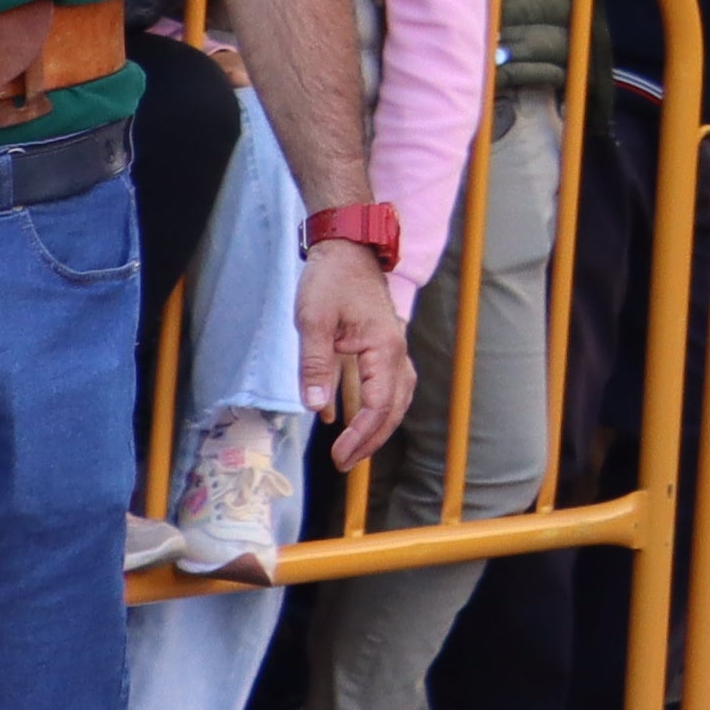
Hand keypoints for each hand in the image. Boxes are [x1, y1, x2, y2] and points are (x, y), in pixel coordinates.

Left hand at [302, 240, 415, 465]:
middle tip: (343, 464)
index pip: (379, 403)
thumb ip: (315, 365)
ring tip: (352, 450)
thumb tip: (316, 408)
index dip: (361, 434)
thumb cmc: (331, 279)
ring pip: (394, 397)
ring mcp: (390, 347)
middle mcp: (395, 351)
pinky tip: (341, 418)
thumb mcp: (313, 322)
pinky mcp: (379, 343)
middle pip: (394, 407)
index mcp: (384, 347)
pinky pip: (382, 383)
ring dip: (376, 426)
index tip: (337, 455)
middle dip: (371, 440)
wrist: (347, 245)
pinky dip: (369, 406)